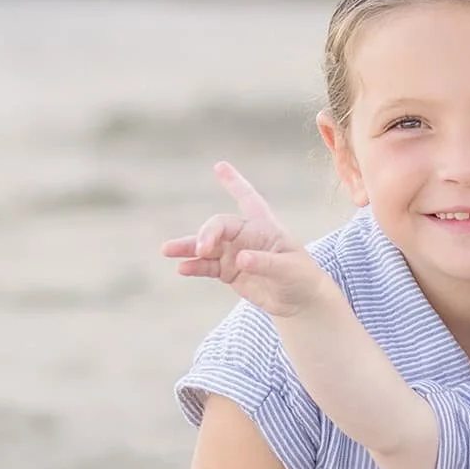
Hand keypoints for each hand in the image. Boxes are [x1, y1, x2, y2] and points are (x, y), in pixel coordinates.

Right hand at [161, 162, 330, 315]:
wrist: (300, 302)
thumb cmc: (301, 277)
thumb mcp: (289, 269)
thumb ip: (265, 262)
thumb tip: (240, 259)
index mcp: (263, 226)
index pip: (247, 198)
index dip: (234, 182)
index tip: (220, 166)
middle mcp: (245, 236)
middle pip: (219, 226)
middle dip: (207, 234)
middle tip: (201, 248)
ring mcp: (234, 253)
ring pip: (206, 246)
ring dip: (188, 247)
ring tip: (168, 250)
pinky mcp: (228, 272)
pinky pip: (206, 266)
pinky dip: (193, 267)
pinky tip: (182, 268)